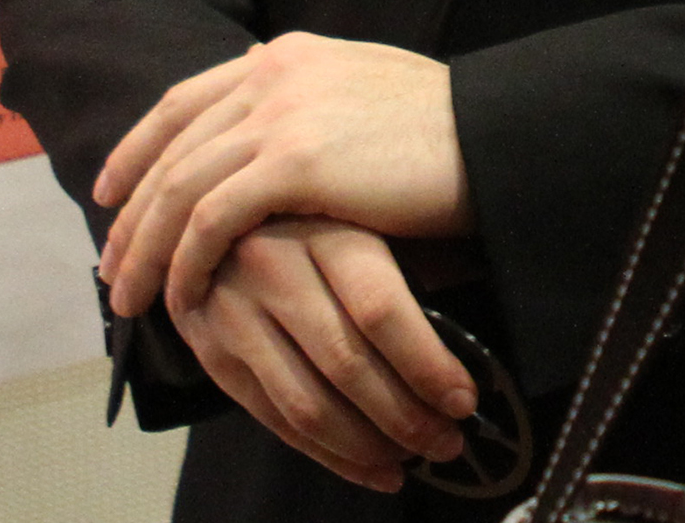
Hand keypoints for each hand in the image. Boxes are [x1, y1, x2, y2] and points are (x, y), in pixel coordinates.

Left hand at [96, 34, 474, 321]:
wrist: (497, 135)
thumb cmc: (448, 130)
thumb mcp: (368, 92)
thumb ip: (314, 100)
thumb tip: (277, 115)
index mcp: (287, 56)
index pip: (186, 101)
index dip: (138, 148)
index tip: (110, 191)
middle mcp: (273, 72)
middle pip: (172, 148)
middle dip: (130, 212)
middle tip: (108, 266)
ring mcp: (281, 113)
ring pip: (181, 187)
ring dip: (145, 247)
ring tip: (128, 298)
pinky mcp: (295, 161)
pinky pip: (213, 218)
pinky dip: (186, 260)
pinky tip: (181, 297)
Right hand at [173, 217, 477, 490]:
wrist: (220, 214)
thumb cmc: (323, 217)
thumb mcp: (368, 217)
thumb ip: (414, 265)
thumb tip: (471, 346)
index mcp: (324, 228)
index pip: (380, 310)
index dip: (426, 365)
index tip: (463, 400)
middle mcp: (272, 267)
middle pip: (346, 363)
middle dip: (406, 416)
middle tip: (449, 442)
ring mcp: (234, 313)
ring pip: (308, 404)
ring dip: (369, 447)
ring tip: (414, 459)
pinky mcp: (213, 353)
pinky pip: (276, 420)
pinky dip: (329, 456)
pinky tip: (373, 470)